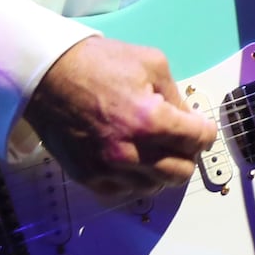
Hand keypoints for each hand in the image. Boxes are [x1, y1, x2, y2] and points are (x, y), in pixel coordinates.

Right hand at [23, 36, 216, 201]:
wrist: (49, 75)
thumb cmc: (99, 63)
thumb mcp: (151, 63)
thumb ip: (175, 95)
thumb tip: (188, 118)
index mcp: (151, 120)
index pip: (198, 140)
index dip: (204, 131)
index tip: (200, 127)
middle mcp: (131, 152)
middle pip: (181, 172)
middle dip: (187, 154)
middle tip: (180, 139)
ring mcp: (109, 169)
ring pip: (155, 185)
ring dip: (161, 168)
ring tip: (153, 146)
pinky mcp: (90, 178)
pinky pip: (126, 191)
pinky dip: (135, 178)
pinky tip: (132, 157)